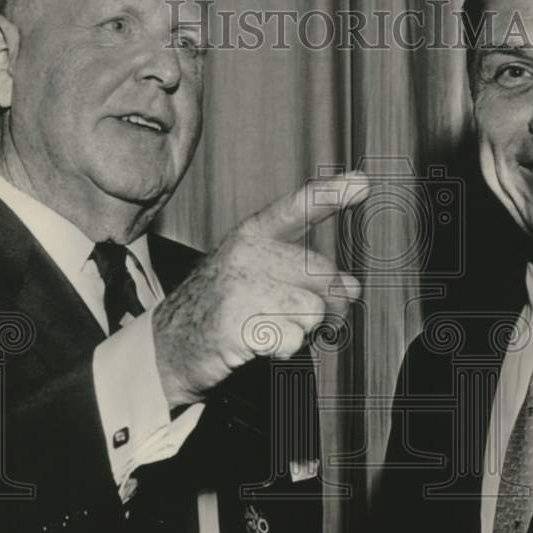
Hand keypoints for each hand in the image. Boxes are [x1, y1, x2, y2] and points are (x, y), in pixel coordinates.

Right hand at [152, 171, 369, 405]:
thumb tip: (352, 287)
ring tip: (271, 328)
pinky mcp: (237, 322)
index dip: (332, 194)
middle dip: (327, 305)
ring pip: (314, 311)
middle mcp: (248, 253)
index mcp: (253, 235)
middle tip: (298, 317)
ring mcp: (240, 286)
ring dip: (303, 330)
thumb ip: (307, 274)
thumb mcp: (260, 278)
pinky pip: (293, 339)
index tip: (362, 183)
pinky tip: (258, 343)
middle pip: (324, 276)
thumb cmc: (222, 308)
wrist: (169, 344)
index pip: (298, 208)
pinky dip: (283, 349)